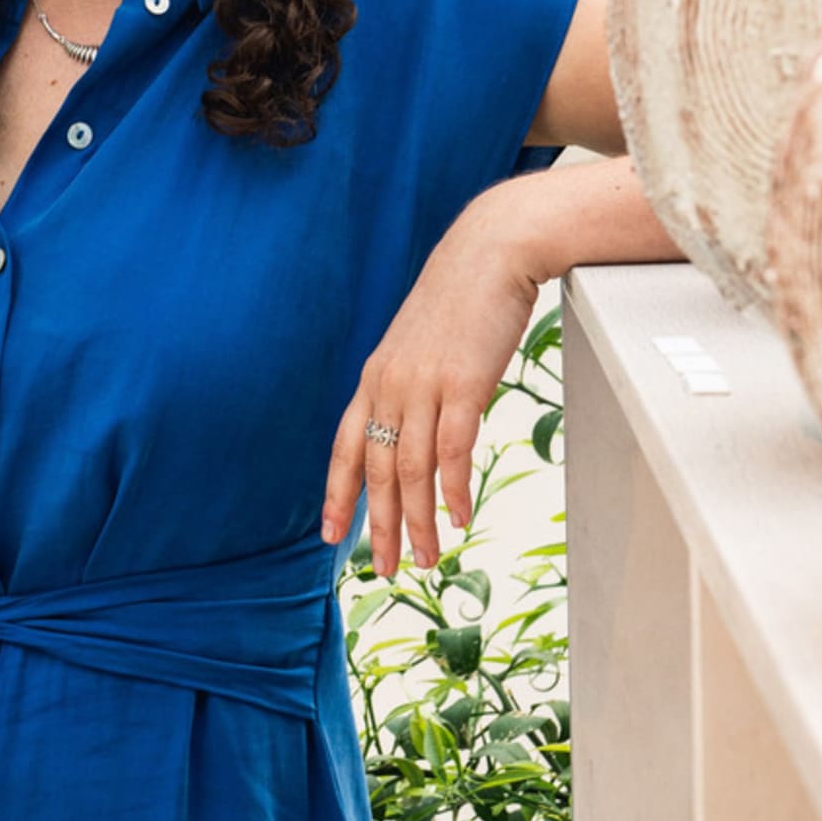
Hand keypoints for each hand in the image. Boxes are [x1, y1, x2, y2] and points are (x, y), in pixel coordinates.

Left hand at [318, 202, 542, 577]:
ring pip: (411, 469)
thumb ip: (412, 382)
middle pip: (377, 470)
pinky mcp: (461, 384)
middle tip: (385, 568)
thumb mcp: (422, 343)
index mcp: (375, 377)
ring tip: (423, 560)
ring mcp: (423, 385)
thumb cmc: (462, 299)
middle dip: (379, 525)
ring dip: (417, 521)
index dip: (337, 493)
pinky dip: (452, 489)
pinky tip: (458, 517)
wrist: (490, 252)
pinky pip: (451, 449)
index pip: (345, 447)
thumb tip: (418, 419)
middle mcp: (389, 385)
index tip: (331, 535)